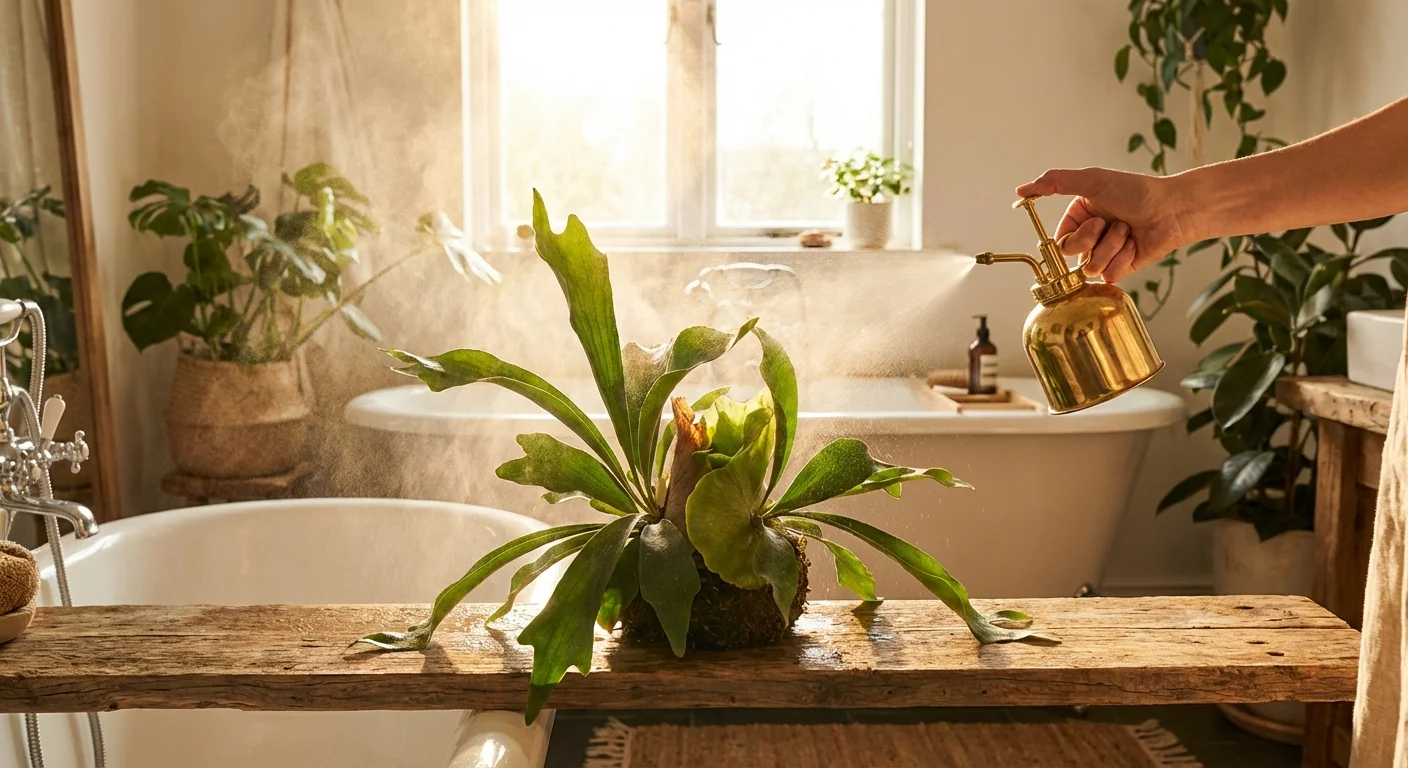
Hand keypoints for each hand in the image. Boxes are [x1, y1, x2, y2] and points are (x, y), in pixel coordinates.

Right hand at [1015, 168, 1195, 283]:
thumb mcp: (1092, 180)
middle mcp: (1090, 236)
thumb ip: (1054, 182)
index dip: (1073, 237)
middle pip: (1071, 256)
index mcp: (1079, 217)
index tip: (1093, 223)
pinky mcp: (1121, 268)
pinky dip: (1124, 258)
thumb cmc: (1136, 191)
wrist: (1172, 210)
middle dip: (1093, 240)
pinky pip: (1108, 275)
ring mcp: (1105, 253)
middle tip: (1112, 223)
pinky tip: (1136, 244)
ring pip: (1090, 266)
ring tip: (1128, 231)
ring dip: (1112, 247)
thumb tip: (1021, 190)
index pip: (1058, 241)